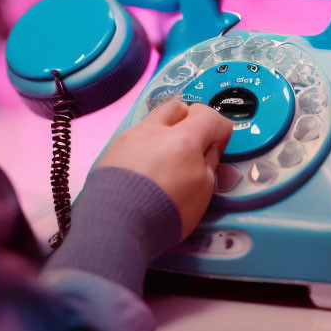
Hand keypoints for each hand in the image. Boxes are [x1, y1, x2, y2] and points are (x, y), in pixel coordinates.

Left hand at [95, 98, 232, 239]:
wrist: (115, 224)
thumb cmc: (167, 211)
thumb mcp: (203, 192)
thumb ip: (208, 163)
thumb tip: (208, 147)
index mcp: (184, 137)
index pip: (210, 115)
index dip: (219, 131)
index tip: (216, 150)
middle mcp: (155, 129)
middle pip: (178, 106)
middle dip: (189, 121)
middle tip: (189, 147)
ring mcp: (130, 136)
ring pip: (152, 121)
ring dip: (163, 134)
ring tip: (162, 162)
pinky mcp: (111, 149)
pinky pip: (133, 138)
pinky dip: (143, 148)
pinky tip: (141, 172)